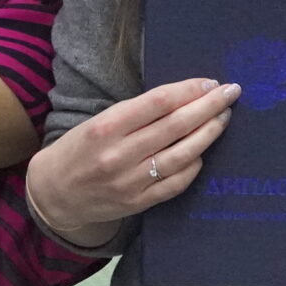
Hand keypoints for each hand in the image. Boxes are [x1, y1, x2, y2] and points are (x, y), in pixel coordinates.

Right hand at [24, 78, 240, 238]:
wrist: (54, 194)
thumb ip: (137, 112)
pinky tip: (203, 151)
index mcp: (106, 127)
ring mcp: (130, 182)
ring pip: (182, 155)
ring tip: (224, 118)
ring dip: (209, 134)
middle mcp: (119, 154)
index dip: (189, 90)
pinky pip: (176, 182)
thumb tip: (184, 97)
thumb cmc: (78, 149)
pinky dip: (194, 165)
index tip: (210, 82)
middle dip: (208, 106)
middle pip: (176, 126)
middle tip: (231, 93)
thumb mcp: (98, 122)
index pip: (158, 102)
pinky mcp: (138, 203)